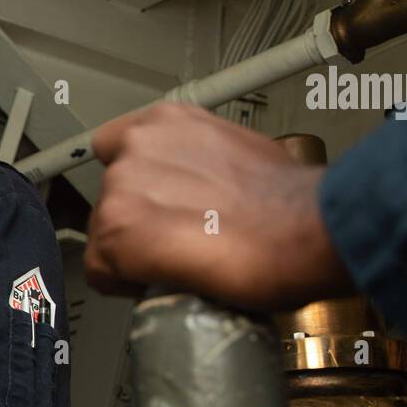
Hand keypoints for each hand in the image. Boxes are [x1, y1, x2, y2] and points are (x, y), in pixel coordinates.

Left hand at [85, 103, 354, 309]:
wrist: (306, 229)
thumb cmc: (289, 200)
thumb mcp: (238, 152)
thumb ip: (200, 162)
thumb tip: (200, 189)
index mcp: (166, 122)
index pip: (117, 148)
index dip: (136, 185)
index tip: (150, 204)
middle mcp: (137, 146)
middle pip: (111, 196)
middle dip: (138, 222)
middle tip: (177, 242)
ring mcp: (122, 188)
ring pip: (105, 233)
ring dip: (131, 254)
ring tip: (178, 264)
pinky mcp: (116, 232)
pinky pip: (100, 270)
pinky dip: (123, 284)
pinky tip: (160, 283)